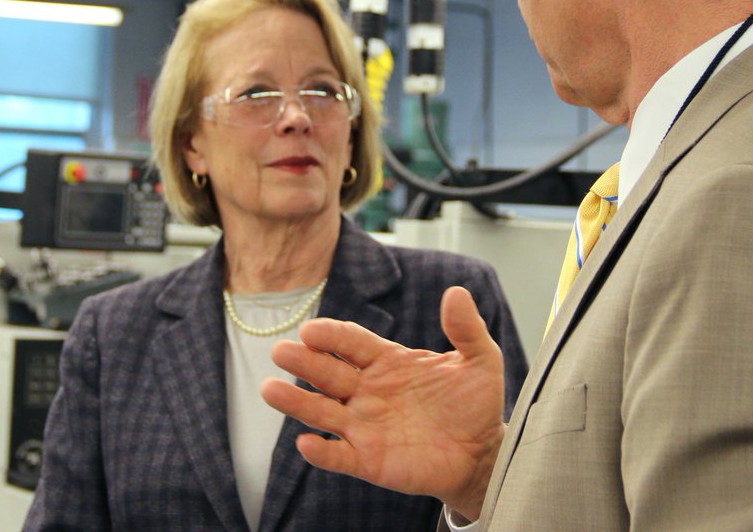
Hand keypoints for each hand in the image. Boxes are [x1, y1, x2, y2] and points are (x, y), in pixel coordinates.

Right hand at [261, 286, 505, 520]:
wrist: (482, 453)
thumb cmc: (475, 404)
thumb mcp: (480, 361)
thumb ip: (466, 329)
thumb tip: (457, 292)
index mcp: (387, 361)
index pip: (351, 342)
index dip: (331, 335)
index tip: (311, 330)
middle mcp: (367, 391)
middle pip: (328, 372)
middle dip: (303, 362)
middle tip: (280, 351)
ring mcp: (364, 426)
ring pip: (322, 412)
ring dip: (296, 403)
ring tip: (270, 390)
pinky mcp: (368, 460)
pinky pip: (339, 456)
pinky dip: (321, 452)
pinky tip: (306, 444)